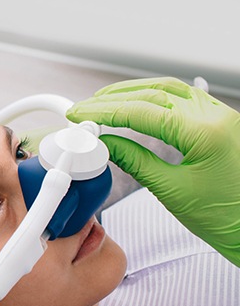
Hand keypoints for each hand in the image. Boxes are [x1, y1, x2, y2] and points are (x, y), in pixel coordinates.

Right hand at [66, 76, 239, 265]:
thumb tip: (107, 145)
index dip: (105, 112)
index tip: (81, 114)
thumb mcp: (171, 190)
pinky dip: (154, 97)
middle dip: (113, 100)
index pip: (141, 112)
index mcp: (204, 133)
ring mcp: (219, 115)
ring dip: (133, 92)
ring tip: (104, 101)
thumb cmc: (225, 216)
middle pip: (153, 94)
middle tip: (85, 108)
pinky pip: (182, 98)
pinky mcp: (217, 122)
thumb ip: (135, 162)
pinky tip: (137, 102)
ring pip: (168, 89)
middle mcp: (215, 116)